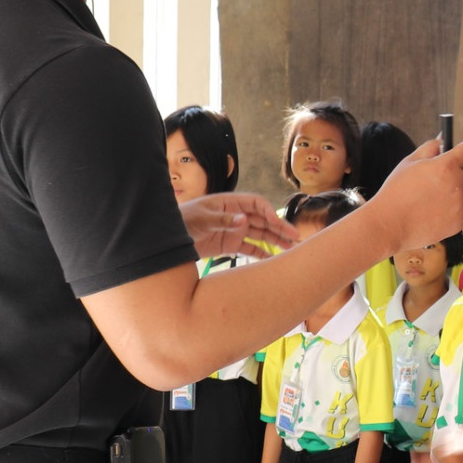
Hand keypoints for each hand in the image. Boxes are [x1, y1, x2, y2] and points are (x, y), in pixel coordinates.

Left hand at [181, 193, 298, 258]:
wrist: (167, 238)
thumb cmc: (183, 221)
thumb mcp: (202, 219)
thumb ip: (224, 220)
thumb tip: (245, 221)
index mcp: (230, 203)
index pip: (256, 204)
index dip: (269, 212)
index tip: (278, 224)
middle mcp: (236, 216)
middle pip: (263, 220)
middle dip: (279, 228)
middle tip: (295, 237)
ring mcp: (234, 230)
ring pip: (260, 234)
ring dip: (275, 240)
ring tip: (291, 248)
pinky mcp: (229, 244)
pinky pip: (250, 248)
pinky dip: (261, 253)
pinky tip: (273, 259)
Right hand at [368, 137, 462, 250]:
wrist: (391, 225)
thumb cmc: (397, 192)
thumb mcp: (410, 162)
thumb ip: (431, 147)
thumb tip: (444, 140)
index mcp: (446, 166)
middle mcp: (459, 185)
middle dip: (461, 166)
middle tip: (442, 171)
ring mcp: (461, 204)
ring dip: (458, 186)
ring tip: (434, 193)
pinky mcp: (461, 220)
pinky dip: (455, 205)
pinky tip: (436, 207)